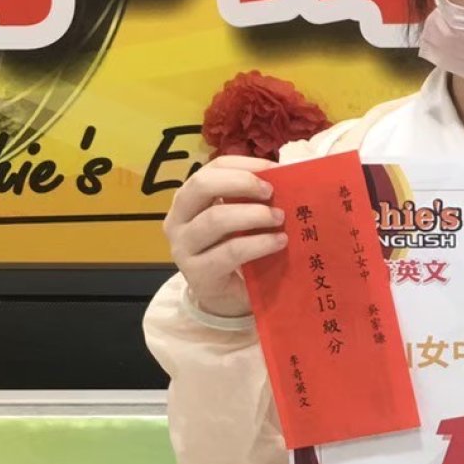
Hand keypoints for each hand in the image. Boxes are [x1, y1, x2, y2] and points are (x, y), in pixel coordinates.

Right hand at [163, 154, 286, 318]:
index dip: (243, 164)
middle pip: (202, 186)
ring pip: (215, 219)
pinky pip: (230, 251)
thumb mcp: (239, 222)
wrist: (225, 299)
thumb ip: (250, 200)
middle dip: (241, 182)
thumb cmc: (234, 251)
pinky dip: (259, 244)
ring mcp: (184, 247)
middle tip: (271, 191)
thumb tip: (286, 178)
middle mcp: (178, 219)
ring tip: (279, 218)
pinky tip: (279, 242)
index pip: (211, 169)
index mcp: (188, 199)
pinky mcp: (198, 273)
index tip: (274, 169)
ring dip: (253, 215)